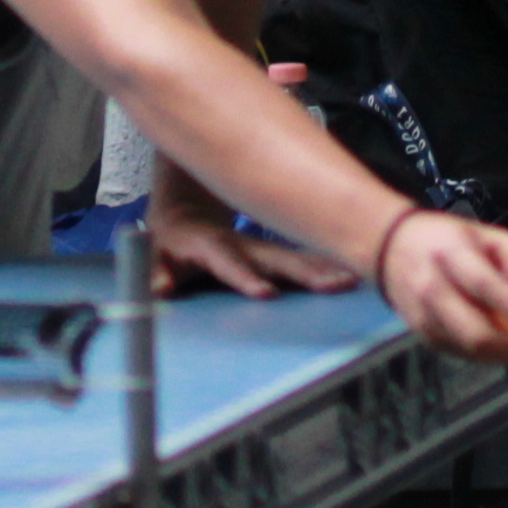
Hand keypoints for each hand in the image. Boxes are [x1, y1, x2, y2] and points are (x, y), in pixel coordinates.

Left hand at [148, 178, 350, 299]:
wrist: (188, 214)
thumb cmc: (169, 243)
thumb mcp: (152, 255)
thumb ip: (154, 271)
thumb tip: (159, 288)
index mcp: (209, 245)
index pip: (228, 261)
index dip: (245, 276)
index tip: (265, 294)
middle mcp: (242, 245)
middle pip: (276, 258)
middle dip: (306, 271)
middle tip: (336, 284)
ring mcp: (262, 250)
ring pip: (296, 258)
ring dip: (325, 269)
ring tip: (354, 280)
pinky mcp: (276, 257)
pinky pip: (304, 262)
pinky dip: (328, 268)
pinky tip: (356, 275)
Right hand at [374, 210, 507, 366]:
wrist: (391, 249)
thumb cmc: (450, 241)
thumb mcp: (488, 235)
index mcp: (451, 254)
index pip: (482, 283)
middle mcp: (431, 288)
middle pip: (473, 330)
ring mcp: (423, 317)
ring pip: (470, 348)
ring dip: (501, 350)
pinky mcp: (424, 337)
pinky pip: (464, 354)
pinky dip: (486, 353)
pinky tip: (497, 340)